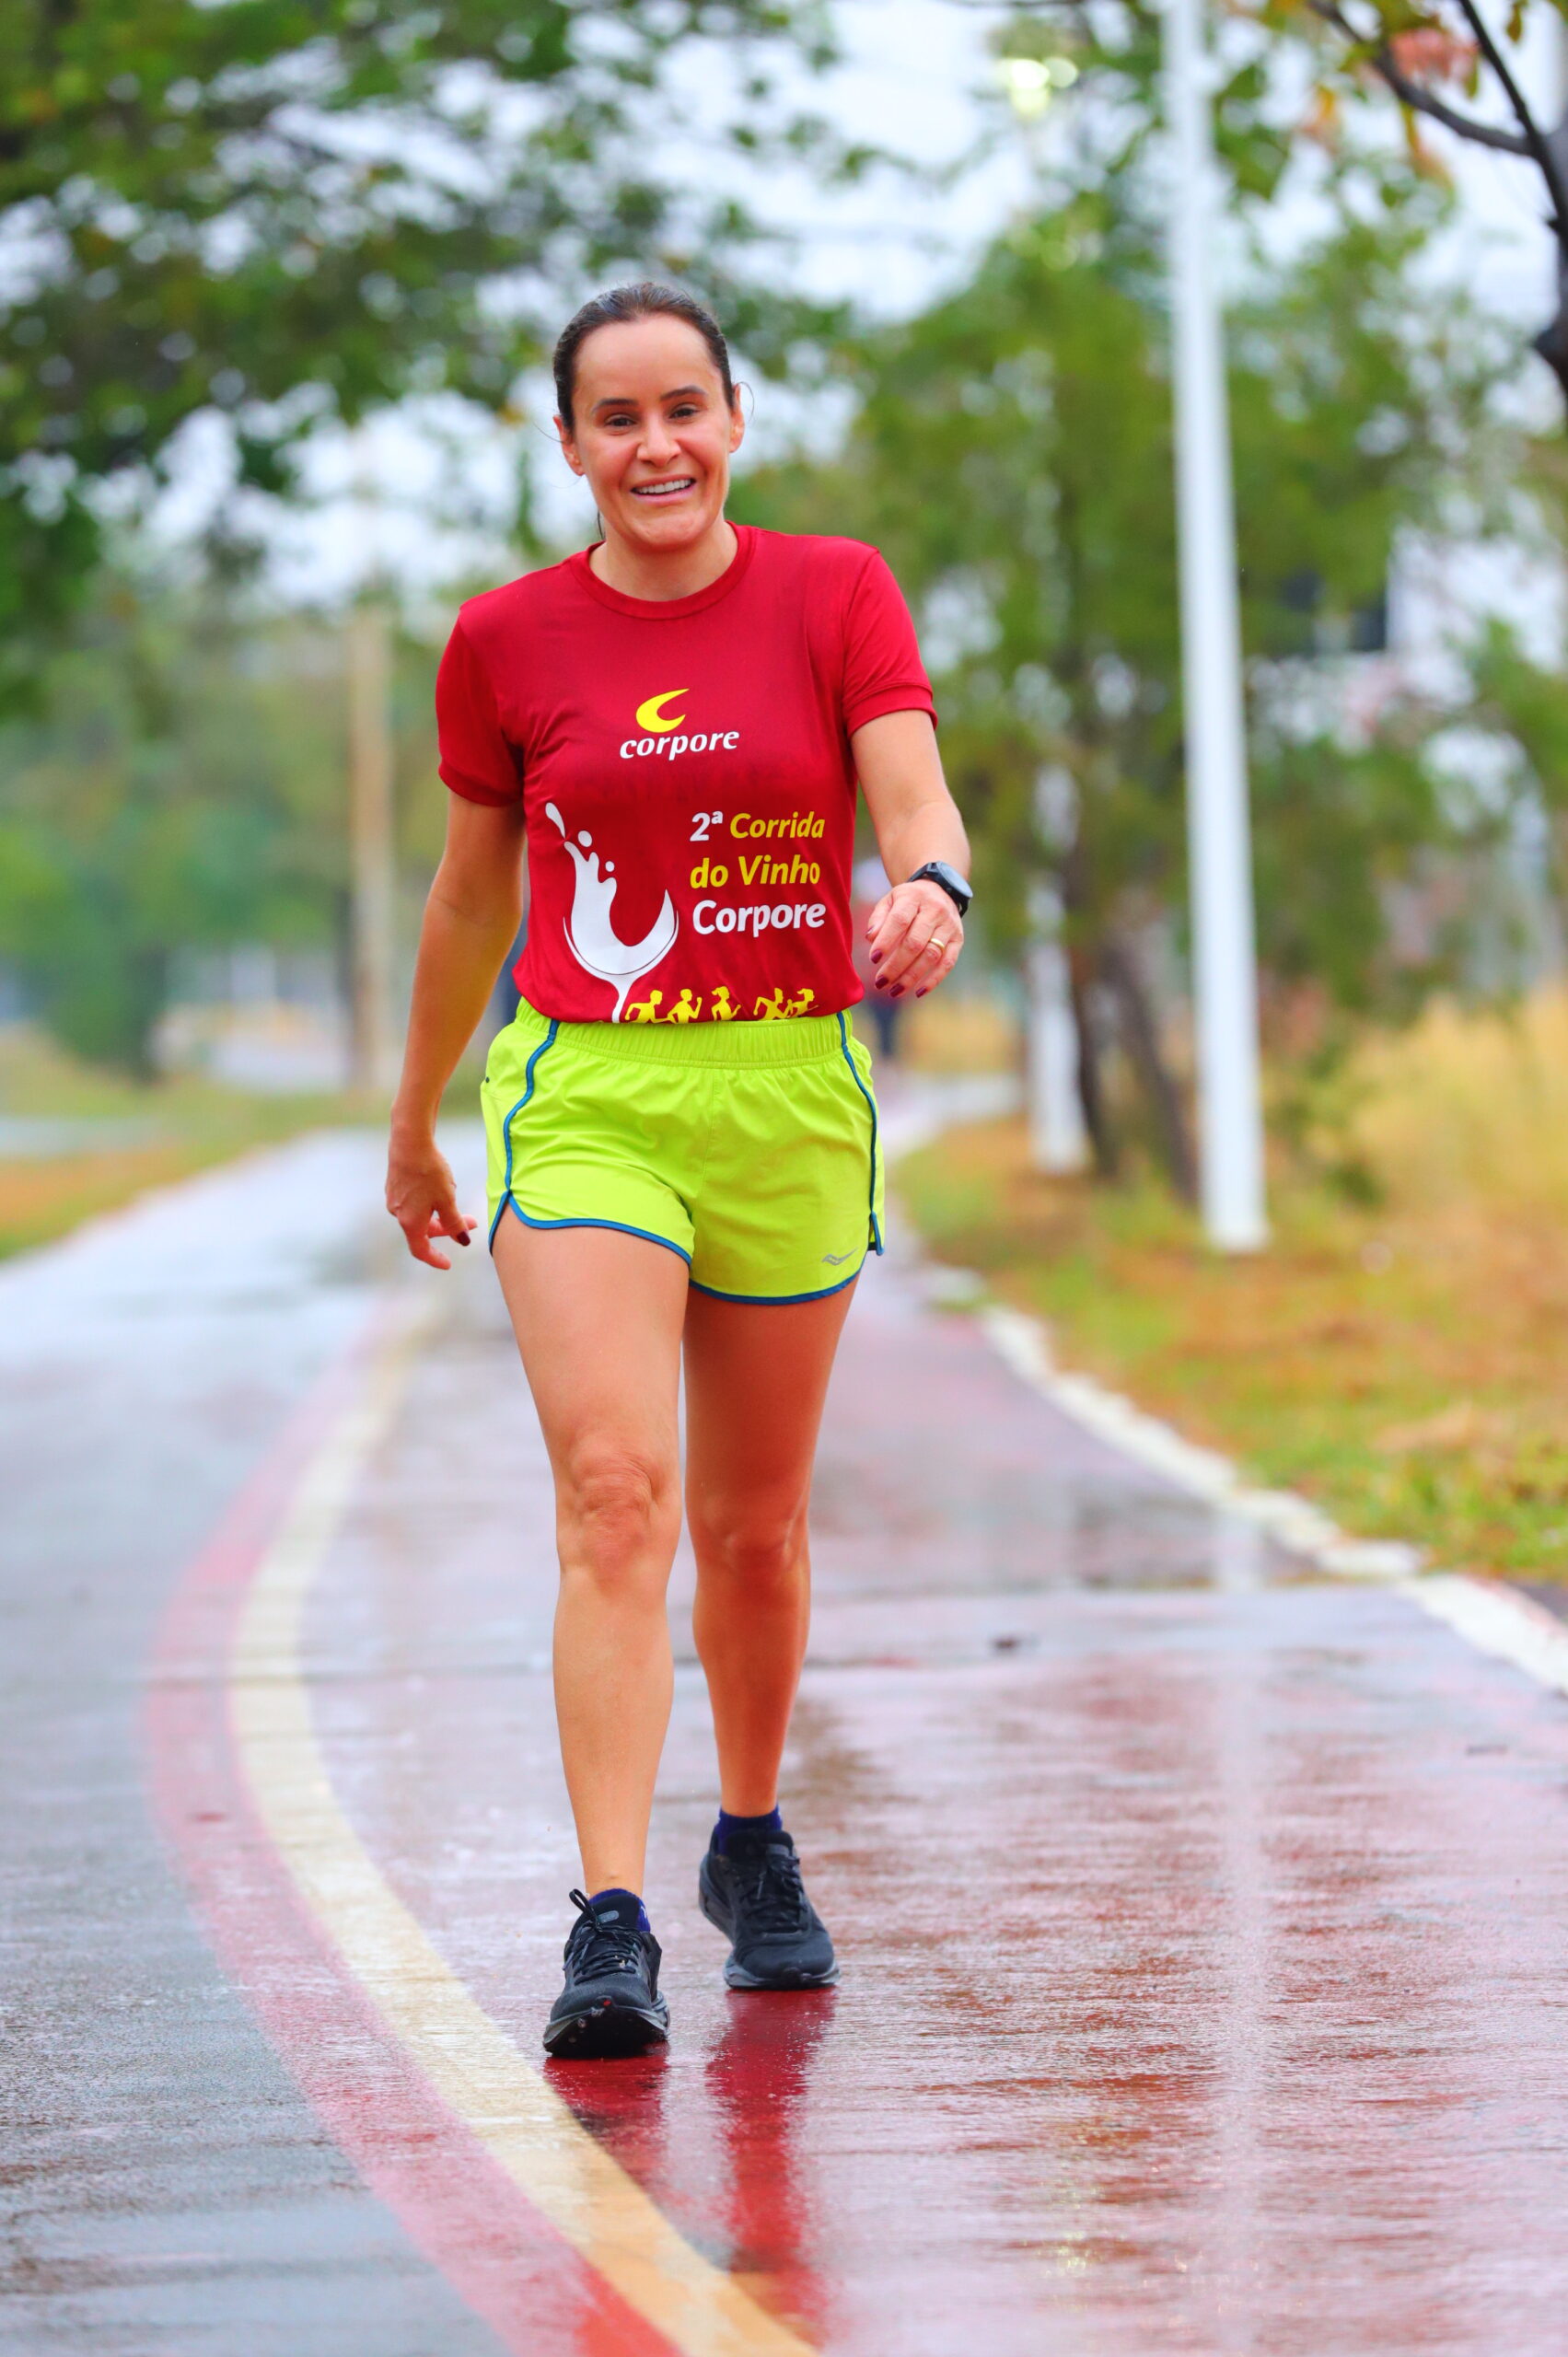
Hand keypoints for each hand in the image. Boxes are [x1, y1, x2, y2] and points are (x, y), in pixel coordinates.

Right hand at [385, 1127, 476, 1269]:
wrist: (409, 1141)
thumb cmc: (429, 1171)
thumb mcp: (447, 1199)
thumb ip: (455, 1223)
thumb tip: (463, 1241)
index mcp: (409, 1221)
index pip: (420, 1250)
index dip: (434, 1259)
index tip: (448, 1264)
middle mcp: (398, 1213)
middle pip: (423, 1231)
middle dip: (448, 1229)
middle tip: (471, 1222)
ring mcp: (394, 1199)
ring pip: (419, 1215)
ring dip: (440, 1215)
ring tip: (455, 1198)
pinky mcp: (395, 1186)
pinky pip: (414, 1203)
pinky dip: (429, 1204)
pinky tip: (440, 1187)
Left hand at [865, 880, 963, 1000]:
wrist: (940, 890)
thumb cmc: (908, 901)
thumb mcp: (890, 901)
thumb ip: (878, 919)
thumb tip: (871, 939)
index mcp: (913, 897)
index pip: (899, 920)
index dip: (886, 941)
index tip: (873, 959)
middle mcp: (934, 910)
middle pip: (915, 942)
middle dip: (896, 965)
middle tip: (880, 982)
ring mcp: (949, 926)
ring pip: (931, 955)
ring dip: (911, 977)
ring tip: (894, 991)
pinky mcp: (958, 940)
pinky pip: (948, 963)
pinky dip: (934, 980)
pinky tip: (918, 992)